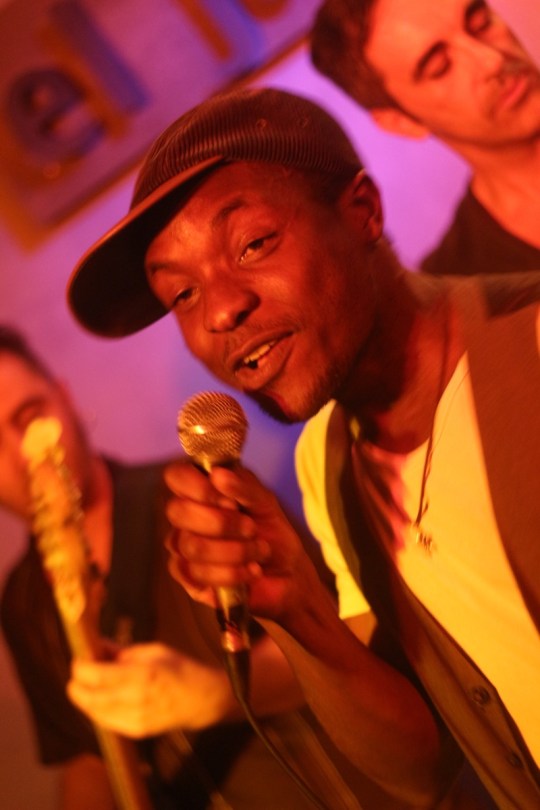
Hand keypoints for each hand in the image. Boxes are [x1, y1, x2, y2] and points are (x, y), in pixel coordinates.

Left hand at [67, 642, 231, 736]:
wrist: (201, 700)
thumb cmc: (179, 669)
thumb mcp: (153, 651)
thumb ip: (122, 652)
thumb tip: (97, 646)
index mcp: (142, 675)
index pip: (97, 676)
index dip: (81, 668)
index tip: (78, 659)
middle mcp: (136, 700)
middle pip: (90, 698)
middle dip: (77, 685)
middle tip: (76, 673)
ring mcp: (135, 720)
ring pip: (94, 713)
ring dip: (84, 698)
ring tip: (85, 684)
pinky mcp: (135, 732)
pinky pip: (105, 722)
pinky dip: (96, 709)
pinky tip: (99, 698)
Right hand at [163, 460, 323, 622]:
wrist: (287, 573)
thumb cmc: (271, 532)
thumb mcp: (265, 503)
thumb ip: (244, 486)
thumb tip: (217, 474)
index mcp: (200, 490)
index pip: (176, 476)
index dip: (197, 486)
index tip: (229, 501)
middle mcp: (185, 518)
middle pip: (177, 511)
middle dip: (222, 523)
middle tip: (251, 528)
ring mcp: (183, 549)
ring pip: (192, 546)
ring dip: (236, 551)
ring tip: (259, 551)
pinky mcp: (189, 579)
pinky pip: (197, 575)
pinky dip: (232, 573)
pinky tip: (250, 571)